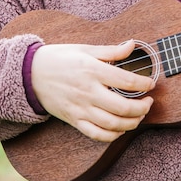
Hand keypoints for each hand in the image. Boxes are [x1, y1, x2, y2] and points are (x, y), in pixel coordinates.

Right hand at [31, 40, 154, 141]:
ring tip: (138, 116)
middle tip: (148, 103)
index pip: (127, 81)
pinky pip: (96, 134)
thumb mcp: (85, 49)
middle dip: (142, 108)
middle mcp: (88, 91)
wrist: (30, 74)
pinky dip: (112, 135)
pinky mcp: (74, 119)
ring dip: (131, 123)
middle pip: (123, 107)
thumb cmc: (59, 58)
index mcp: (93, 70)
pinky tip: (120, 129)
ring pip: (112, 124)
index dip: (144, 84)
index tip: (151, 84)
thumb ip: (111, 50)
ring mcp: (80, 108)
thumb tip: (132, 45)